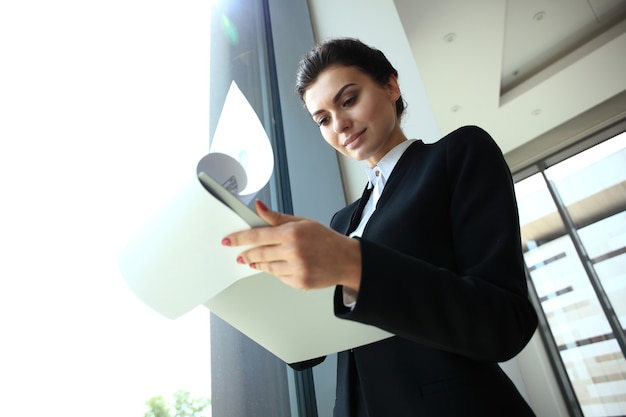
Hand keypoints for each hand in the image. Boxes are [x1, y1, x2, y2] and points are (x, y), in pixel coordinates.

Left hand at [222, 200, 361, 291]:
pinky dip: (277, 272)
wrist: (346, 260)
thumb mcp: (302, 222)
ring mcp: (296, 269)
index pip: (257, 236)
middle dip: (246, 254)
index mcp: (292, 233)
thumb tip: (258, 206)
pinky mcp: (299, 282)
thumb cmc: (325, 239)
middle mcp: (293, 251)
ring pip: (267, 267)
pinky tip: (281, 266)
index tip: (228, 240)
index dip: (239, 238)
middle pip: (259, 253)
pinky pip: (279, 277)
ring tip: (256, 260)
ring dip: (259, 263)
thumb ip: (277, 218)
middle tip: (239, 255)